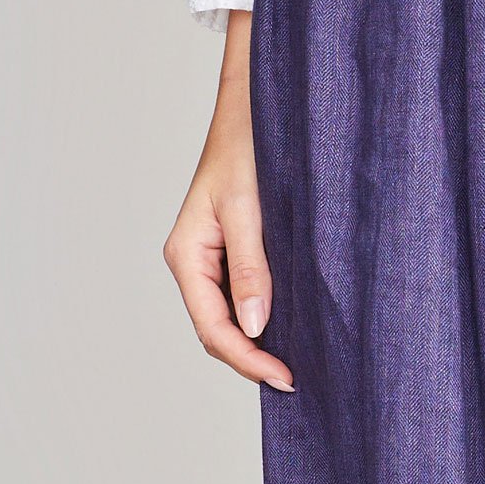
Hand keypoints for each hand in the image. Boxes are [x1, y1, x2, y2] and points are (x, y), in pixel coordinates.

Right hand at [162, 10, 291, 390]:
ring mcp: (213, 255)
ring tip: (298, 362)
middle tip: (297, 380)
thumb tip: (256, 325)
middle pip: (218, 329)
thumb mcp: (249, 207)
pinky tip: (293, 324)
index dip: (248, 359)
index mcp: (187, 254)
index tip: (286, 378)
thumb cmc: (247, 145)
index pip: (213, 327)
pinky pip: (244, 292)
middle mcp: (195, 260)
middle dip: (253, 358)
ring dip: (260, 340)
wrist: (256, 103)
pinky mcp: (234, 246)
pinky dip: (266, 314)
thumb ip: (252, 266)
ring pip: (231, 315)